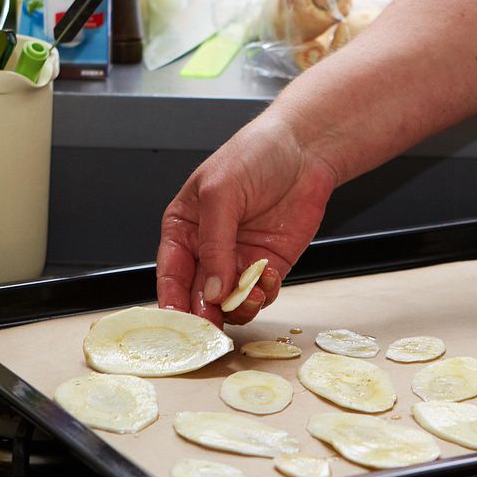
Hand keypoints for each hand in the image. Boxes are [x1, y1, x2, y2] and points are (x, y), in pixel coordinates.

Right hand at [156, 117, 335, 326]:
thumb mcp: (220, 192)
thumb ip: (213, 245)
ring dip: (239, 308)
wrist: (305, 150)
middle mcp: (209, 250)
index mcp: (184, 229)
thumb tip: (211, 291)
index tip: (178, 325)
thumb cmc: (255, 155)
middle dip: (206, 314)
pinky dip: (264, 295)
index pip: (170, 274)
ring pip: (231, 302)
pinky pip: (261, 294)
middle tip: (214, 326)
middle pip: (199, 296)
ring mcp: (240, 260)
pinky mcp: (270, 266)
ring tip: (250, 297)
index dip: (171, 302)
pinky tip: (268, 279)